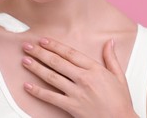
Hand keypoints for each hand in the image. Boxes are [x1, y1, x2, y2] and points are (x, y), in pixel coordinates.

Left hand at [21, 38, 137, 117]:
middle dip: (41, 52)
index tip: (44, 41)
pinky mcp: (71, 106)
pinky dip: (38, 92)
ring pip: (52, 77)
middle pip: (57, 62)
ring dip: (36, 67)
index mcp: (94, 69)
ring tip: (25, 60)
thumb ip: (111, 58)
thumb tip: (110, 42)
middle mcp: (83, 78)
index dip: (55, 46)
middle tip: (28, 46)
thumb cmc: (120, 100)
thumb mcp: (119, 76)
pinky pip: (51, 97)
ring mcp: (76, 93)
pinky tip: (28, 86)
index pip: (70, 53)